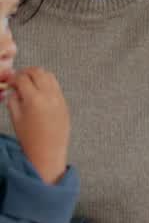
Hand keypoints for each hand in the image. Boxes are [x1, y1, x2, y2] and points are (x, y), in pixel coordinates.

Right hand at [6, 67, 70, 184]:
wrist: (48, 151)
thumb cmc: (29, 137)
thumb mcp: (15, 117)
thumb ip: (13, 99)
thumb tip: (14, 89)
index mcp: (34, 99)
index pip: (23, 78)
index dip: (14, 78)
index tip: (10, 82)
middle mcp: (49, 95)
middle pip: (38, 72)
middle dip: (26, 72)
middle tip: (18, 80)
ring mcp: (59, 98)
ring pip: (49, 76)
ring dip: (38, 76)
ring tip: (28, 84)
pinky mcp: (65, 102)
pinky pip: (56, 86)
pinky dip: (47, 83)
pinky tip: (39, 92)